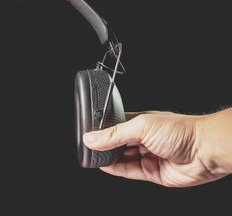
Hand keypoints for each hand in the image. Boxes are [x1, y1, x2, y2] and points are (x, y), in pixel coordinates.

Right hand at [83, 110, 231, 186]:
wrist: (205, 151)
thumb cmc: (182, 131)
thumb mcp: (141, 126)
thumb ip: (115, 134)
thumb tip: (92, 138)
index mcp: (142, 122)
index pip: (116, 125)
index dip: (103, 130)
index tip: (89, 134)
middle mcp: (145, 139)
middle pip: (118, 143)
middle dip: (104, 145)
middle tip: (89, 146)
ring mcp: (148, 155)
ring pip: (122, 158)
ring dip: (108, 158)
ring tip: (93, 156)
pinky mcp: (152, 172)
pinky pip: (129, 171)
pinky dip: (116, 169)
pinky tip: (105, 166)